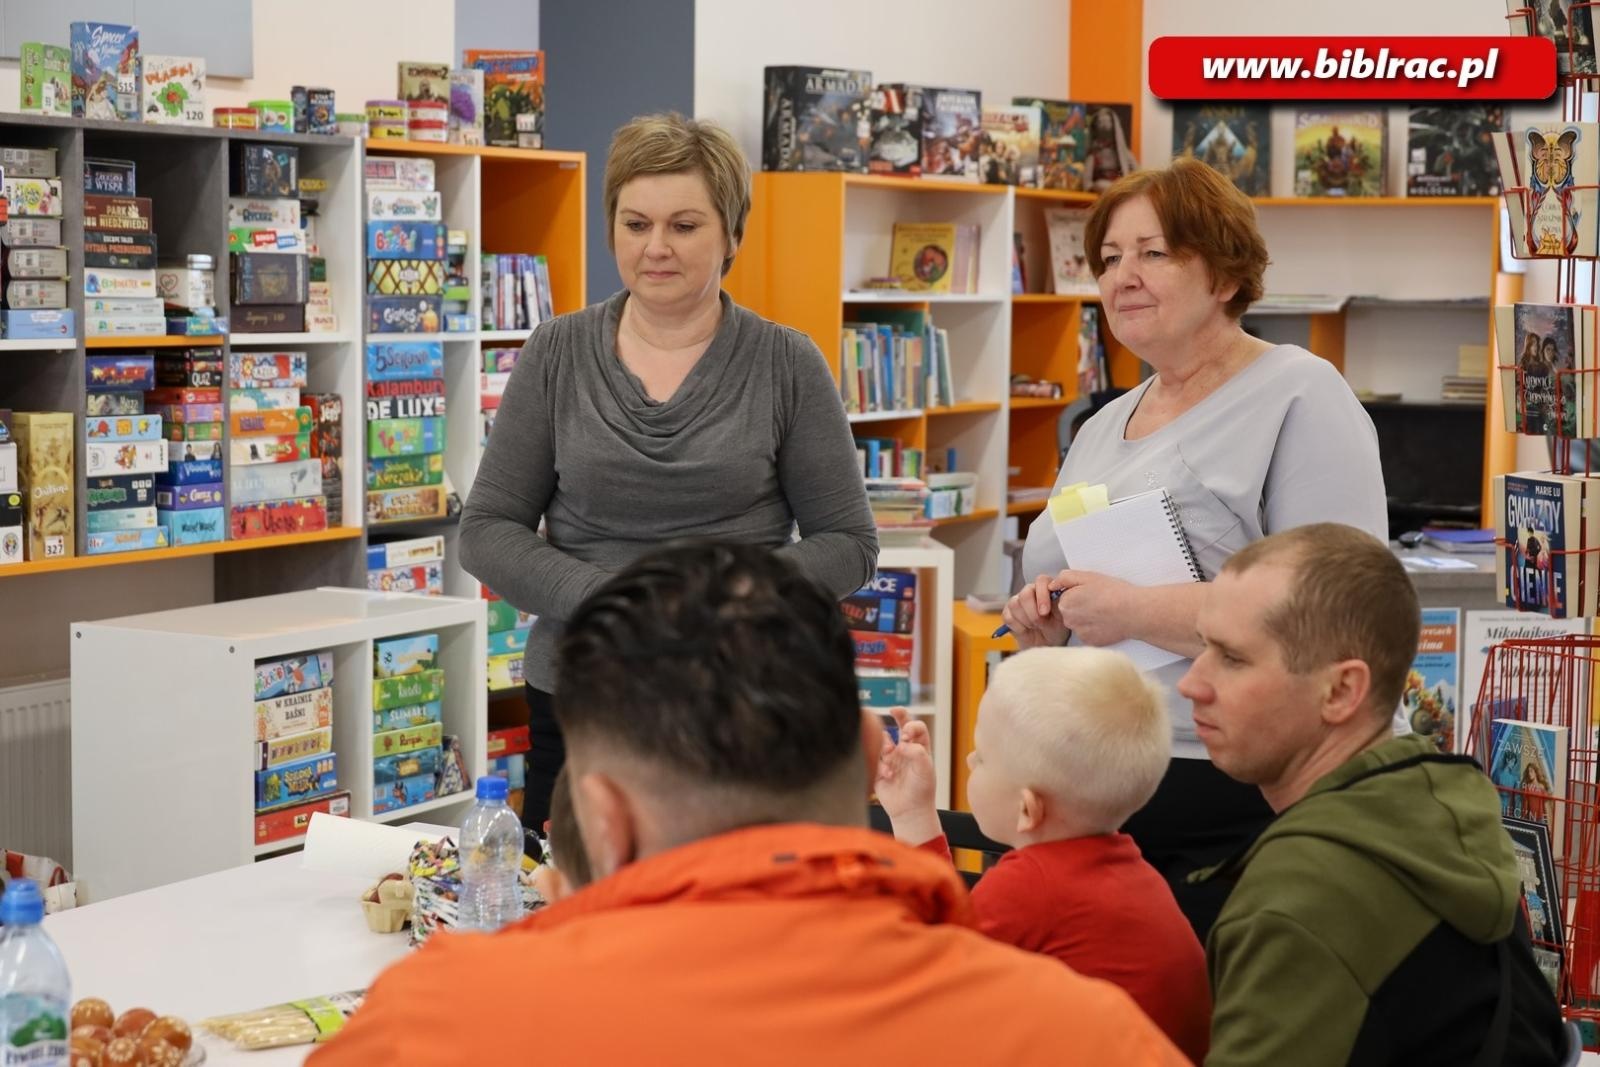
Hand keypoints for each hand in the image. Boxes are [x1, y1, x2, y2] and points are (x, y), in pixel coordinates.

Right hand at [873, 707, 941, 844]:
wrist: (909, 811)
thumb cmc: (921, 791)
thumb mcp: (926, 770)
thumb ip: (917, 752)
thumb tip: (901, 743)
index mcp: (920, 748)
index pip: (917, 727)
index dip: (911, 725)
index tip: (907, 733)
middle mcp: (905, 749)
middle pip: (901, 724)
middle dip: (899, 715)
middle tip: (894, 711)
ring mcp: (891, 757)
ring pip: (884, 739)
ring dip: (885, 744)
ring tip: (889, 753)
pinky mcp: (879, 768)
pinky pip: (874, 758)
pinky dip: (880, 764)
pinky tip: (888, 775)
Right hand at [1001, 573, 1070, 648]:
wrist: (1048, 644)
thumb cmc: (1057, 629)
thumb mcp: (1064, 617)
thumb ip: (1061, 604)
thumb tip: (1059, 597)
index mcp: (1046, 589)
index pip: (1041, 581)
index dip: (1042, 595)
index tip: (1045, 612)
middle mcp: (1030, 592)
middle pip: (1025, 593)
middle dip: (1033, 612)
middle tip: (1040, 623)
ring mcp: (1017, 602)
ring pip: (1015, 604)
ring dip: (1026, 620)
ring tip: (1035, 627)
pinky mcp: (1008, 614)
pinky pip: (1008, 617)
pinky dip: (1018, 627)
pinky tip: (1026, 630)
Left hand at [1051, 570, 1138, 646]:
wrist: (1134, 613)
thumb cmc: (1113, 592)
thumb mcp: (1087, 576)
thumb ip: (1064, 578)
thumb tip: (1052, 585)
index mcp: (1065, 602)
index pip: (1063, 597)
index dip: (1076, 593)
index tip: (1090, 592)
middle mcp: (1068, 620)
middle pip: (1069, 611)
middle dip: (1080, 606)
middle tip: (1098, 600)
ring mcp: (1079, 633)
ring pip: (1078, 623)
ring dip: (1087, 618)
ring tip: (1104, 611)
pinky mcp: (1090, 642)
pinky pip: (1088, 633)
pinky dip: (1095, 629)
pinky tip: (1107, 622)